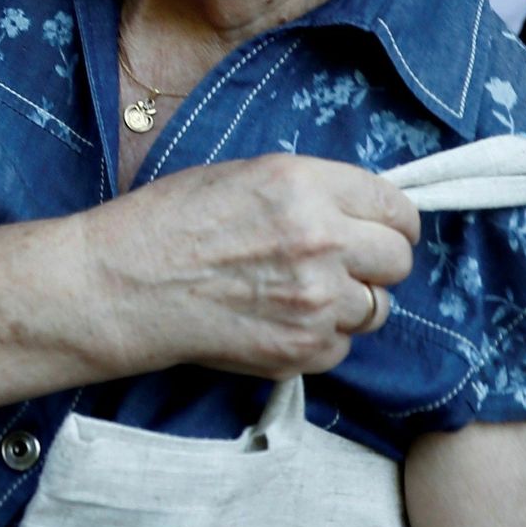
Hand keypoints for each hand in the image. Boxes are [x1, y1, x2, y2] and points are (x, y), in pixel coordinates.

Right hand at [101, 153, 419, 380]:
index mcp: (304, 186)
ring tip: (304, 291)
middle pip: (398, 260)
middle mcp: (320, 241)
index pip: (395, 207)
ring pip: (377, 308)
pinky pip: (342, 346)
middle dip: (377, 260)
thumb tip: (358, 210)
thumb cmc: (173, 218)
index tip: (384, 228)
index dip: (394, 220)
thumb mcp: (245, 175)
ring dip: (351, 301)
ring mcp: (315, 302)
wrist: (127, 282)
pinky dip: (322, 336)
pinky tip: (281, 318)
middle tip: (345, 261)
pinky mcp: (302, 350)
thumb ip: (310, 191)